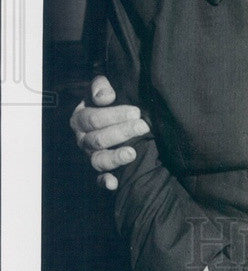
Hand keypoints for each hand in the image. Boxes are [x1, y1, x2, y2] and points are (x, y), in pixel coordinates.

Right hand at [69, 75, 148, 189]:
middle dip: (122, 132)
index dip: (114, 115)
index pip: (92, 119)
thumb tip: (106, 97)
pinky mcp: (100, 170)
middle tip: (143, 126)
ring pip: (98, 161)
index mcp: (81, 118)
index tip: (136, 111)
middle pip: (97, 140)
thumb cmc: (111, 99)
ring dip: (115, 158)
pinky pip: (99, 180)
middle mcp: (83, 139)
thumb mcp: (104, 87)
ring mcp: (91, 156)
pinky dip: (105, 182)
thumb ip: (101, 86)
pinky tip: (114, 184)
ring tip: (132, 153)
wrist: (116, 113)